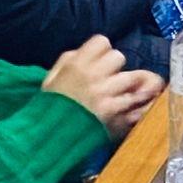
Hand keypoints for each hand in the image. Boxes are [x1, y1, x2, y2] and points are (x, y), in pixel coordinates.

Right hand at [41, 35, 164, 140]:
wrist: (45, 140)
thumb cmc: (49, 108)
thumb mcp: (51, 79)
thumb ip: (68, 61)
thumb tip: (84, 51)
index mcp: (75, 65)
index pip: (101, 41)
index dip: (101, 51)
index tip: (98, 61)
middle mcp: (93, 76)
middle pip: (119, 56)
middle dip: (114, 67)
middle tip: (108, 79)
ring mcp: (106, 94)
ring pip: (134, 76)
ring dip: (129, 84)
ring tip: (122, 92)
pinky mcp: (115, 112)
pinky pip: (136, 100)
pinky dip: (137, 103)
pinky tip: (133, 106)